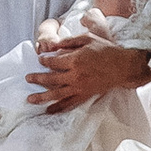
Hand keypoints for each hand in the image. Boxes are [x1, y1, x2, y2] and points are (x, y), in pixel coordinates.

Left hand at [29, 38, 150, 111]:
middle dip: (37, 79)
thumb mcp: (87, 39)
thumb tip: (53, 46)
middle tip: (27, 78)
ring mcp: (80, 87)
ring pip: (57, 94)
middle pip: (51, 79)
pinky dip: (58, 108)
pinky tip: (49, 111)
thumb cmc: (106, 50)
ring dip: (42, 97)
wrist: (123, 67)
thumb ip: (68, 42)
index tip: (40, 60)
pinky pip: (69, 103)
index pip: (53, 63)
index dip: (44, 61)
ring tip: (30, 99)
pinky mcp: (85, 95)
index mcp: (75, 60)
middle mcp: (75, 76)